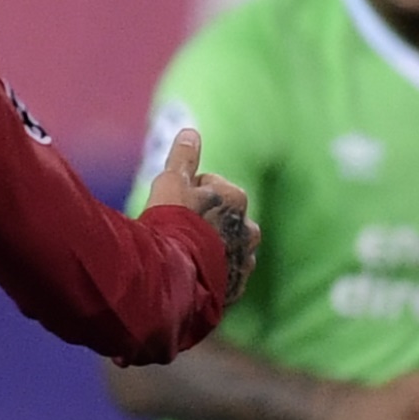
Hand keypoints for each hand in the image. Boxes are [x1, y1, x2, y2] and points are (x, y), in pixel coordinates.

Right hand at [140, 126, 258, 291]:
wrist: (172, 277)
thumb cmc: (170, 224)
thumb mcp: (170, 183)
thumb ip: (183, 157)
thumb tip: (190, 131)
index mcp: (236, 198)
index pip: (209, 186)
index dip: (184, 196)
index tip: (169, 210)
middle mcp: (249, 228)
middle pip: (221, 218)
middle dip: (202, 222)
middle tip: (173, 233)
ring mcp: (245, 260)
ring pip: (226, 248)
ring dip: (208, 249)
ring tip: (181, 257)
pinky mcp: (237, 288)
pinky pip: (224, 276)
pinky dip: (210, 274)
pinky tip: (189, 276)